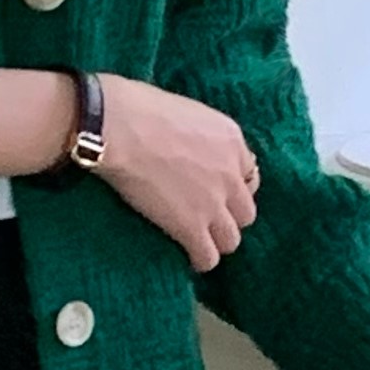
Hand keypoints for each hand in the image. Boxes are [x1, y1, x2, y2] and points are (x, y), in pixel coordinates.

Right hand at [95, 76, 259, 272]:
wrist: (120, 127)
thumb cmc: (139, 108)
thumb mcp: (188, 111)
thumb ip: (200, 135)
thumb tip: (187, 146)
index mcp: (232, 140)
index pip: (249, 175)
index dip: (232, 188)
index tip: (216, 192)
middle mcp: (231, 173)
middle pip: (246, 212)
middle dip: (228, 217)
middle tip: (205, 219)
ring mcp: (213, 203)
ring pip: (231, 240)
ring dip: (215, 242)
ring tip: (196, 241)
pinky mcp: (191, 226)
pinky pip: (208, 258)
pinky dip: (199, 260)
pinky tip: (187, 257)